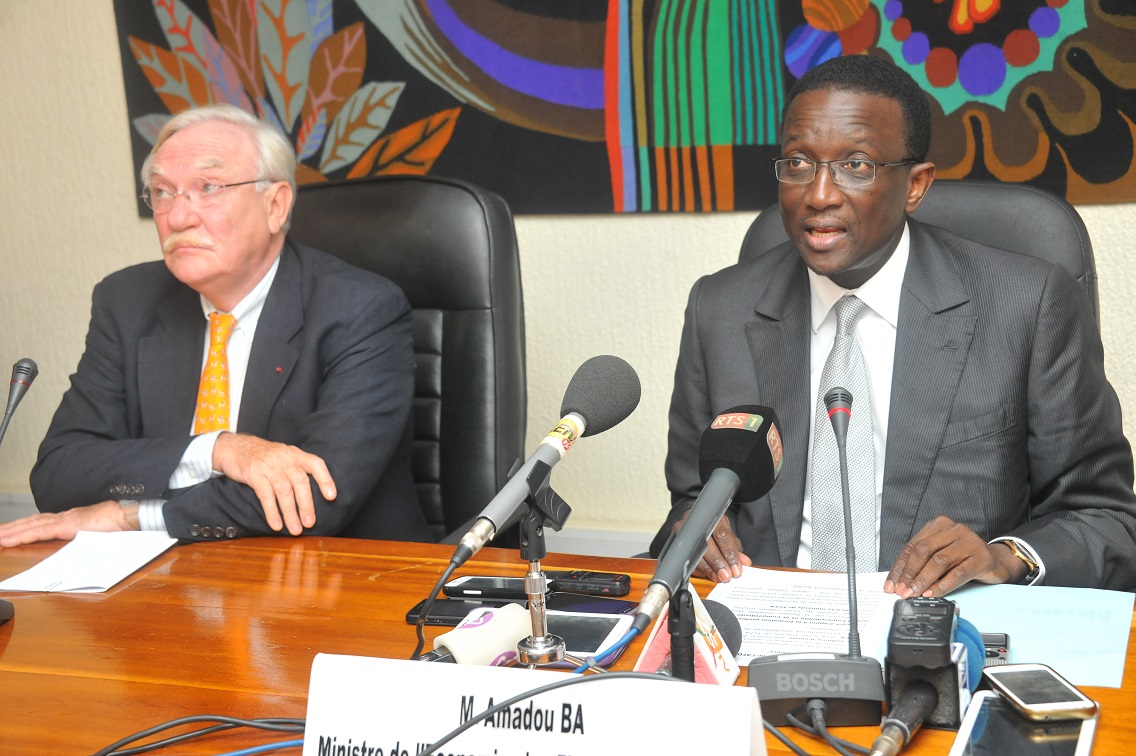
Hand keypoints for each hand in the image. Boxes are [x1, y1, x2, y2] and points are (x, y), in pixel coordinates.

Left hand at [0, 500, 136, 547]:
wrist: (129, 516)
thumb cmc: (120, 526)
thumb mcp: (99, 536)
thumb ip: (87, 541)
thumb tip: (80, 553)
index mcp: (72, 520)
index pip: (42, 523)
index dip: (24, 527)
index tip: (9, 532)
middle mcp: (65, 517)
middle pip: (31, 522)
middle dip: (11, 528)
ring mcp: (64, 520)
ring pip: (29, 526)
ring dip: (10, 531)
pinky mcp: (65, 525)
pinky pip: (37, 531)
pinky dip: (20, 535)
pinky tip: (7, 539)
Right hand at [212, 432, 336, 535]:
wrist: (234, 447)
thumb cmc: (265, 456)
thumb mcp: (284, 456)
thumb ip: (297, 470)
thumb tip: (311, 497)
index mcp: (296, 455)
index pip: (316, 464)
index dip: (325, 480)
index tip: (331, 496)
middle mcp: (285, 459)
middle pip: (300, 481)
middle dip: (306, 504)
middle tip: (310, 523)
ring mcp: (269, 466)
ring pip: (284, 491)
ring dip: (290, 513)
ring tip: (295, 529)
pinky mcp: (254, 474)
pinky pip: (265, 495)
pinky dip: (272, 512)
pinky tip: (276, 525)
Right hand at [672, 511, 751, 581]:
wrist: (696, 521)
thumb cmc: (714, 529)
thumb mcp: (727, 535)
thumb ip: (735, 548)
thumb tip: (744, 562)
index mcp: (714, 517)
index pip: (723, 535)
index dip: (730, 554)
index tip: (736, 568)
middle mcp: (697, 522)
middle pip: (707, 544)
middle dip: (718, 562)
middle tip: (726, 575)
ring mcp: (684, 530)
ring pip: (695, 552)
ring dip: (708, 568)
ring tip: (717, 577)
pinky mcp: (676, 541)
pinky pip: (686, 558)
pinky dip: (698, 569)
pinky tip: (707, 574)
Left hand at [883, 516, 1026, 596]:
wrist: (997, 561)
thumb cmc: (964, 557)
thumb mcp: (941, 554)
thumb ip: (923, 562)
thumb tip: (900, 581)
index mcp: (939, 525)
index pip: (912, 546)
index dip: (900, 567)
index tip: (891, 584)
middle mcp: (953, 530)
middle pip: (923, 551)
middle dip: (909, 573)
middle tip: (901, 590)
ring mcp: (968, 542)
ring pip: (939, 561)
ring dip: (923, 580)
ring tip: (914, 593)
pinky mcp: (980, 558)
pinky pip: (957, 573)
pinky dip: (942, 585)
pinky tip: (932, 593)